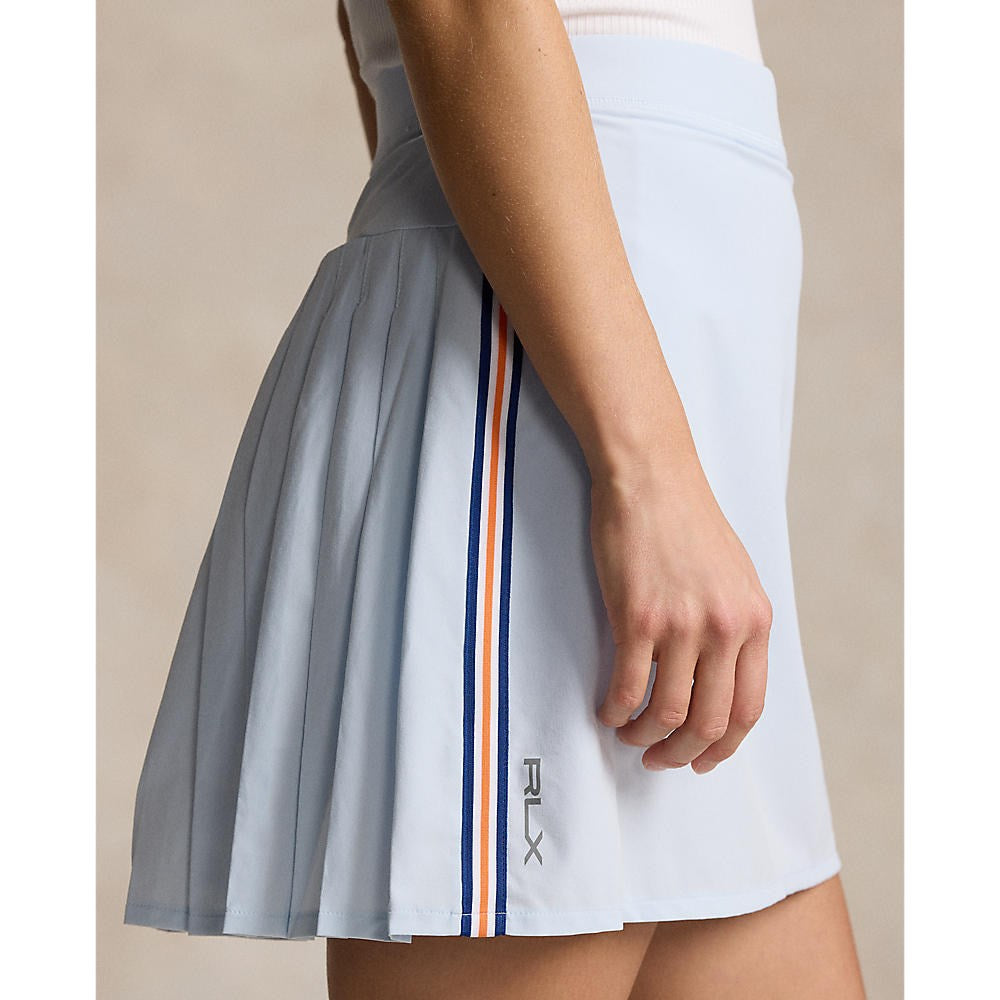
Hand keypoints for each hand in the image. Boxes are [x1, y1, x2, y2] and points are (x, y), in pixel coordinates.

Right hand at [590, 458, 772, 772]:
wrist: (651, 478)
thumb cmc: (686, 522)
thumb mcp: (735, 575)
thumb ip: (737, 627)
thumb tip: (720, 679)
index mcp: (754, 620)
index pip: (749, 709)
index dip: (723, 746)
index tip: (702, 758)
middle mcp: (724, 628)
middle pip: (710, 722)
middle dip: (682, 753)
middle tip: (659, 759)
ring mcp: (682, 625)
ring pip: (667, 713)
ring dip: (644, 737)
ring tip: (628, 734)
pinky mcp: (638, 617)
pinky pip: (628, 686)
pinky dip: (614, 710)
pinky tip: (606, 710)